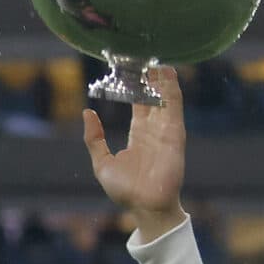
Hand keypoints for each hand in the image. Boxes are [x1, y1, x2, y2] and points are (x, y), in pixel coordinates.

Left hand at [84, 66, 188, 240]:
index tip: (130, 69)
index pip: (138, 105)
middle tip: (144, 57)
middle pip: (153, 97)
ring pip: (165, 99)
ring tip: (157, 60)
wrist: (144, 207)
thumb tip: (87, 113)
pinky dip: (171, 90)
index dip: (135, 87)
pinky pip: (173, 108)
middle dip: (150, 79)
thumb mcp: (102, 162)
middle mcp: (154, 130)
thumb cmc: (125, 190)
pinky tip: (168, 75)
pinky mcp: (175, 135)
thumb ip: (94, 138)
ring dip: (162, 80)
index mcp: (138, 135)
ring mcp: (166, 131)